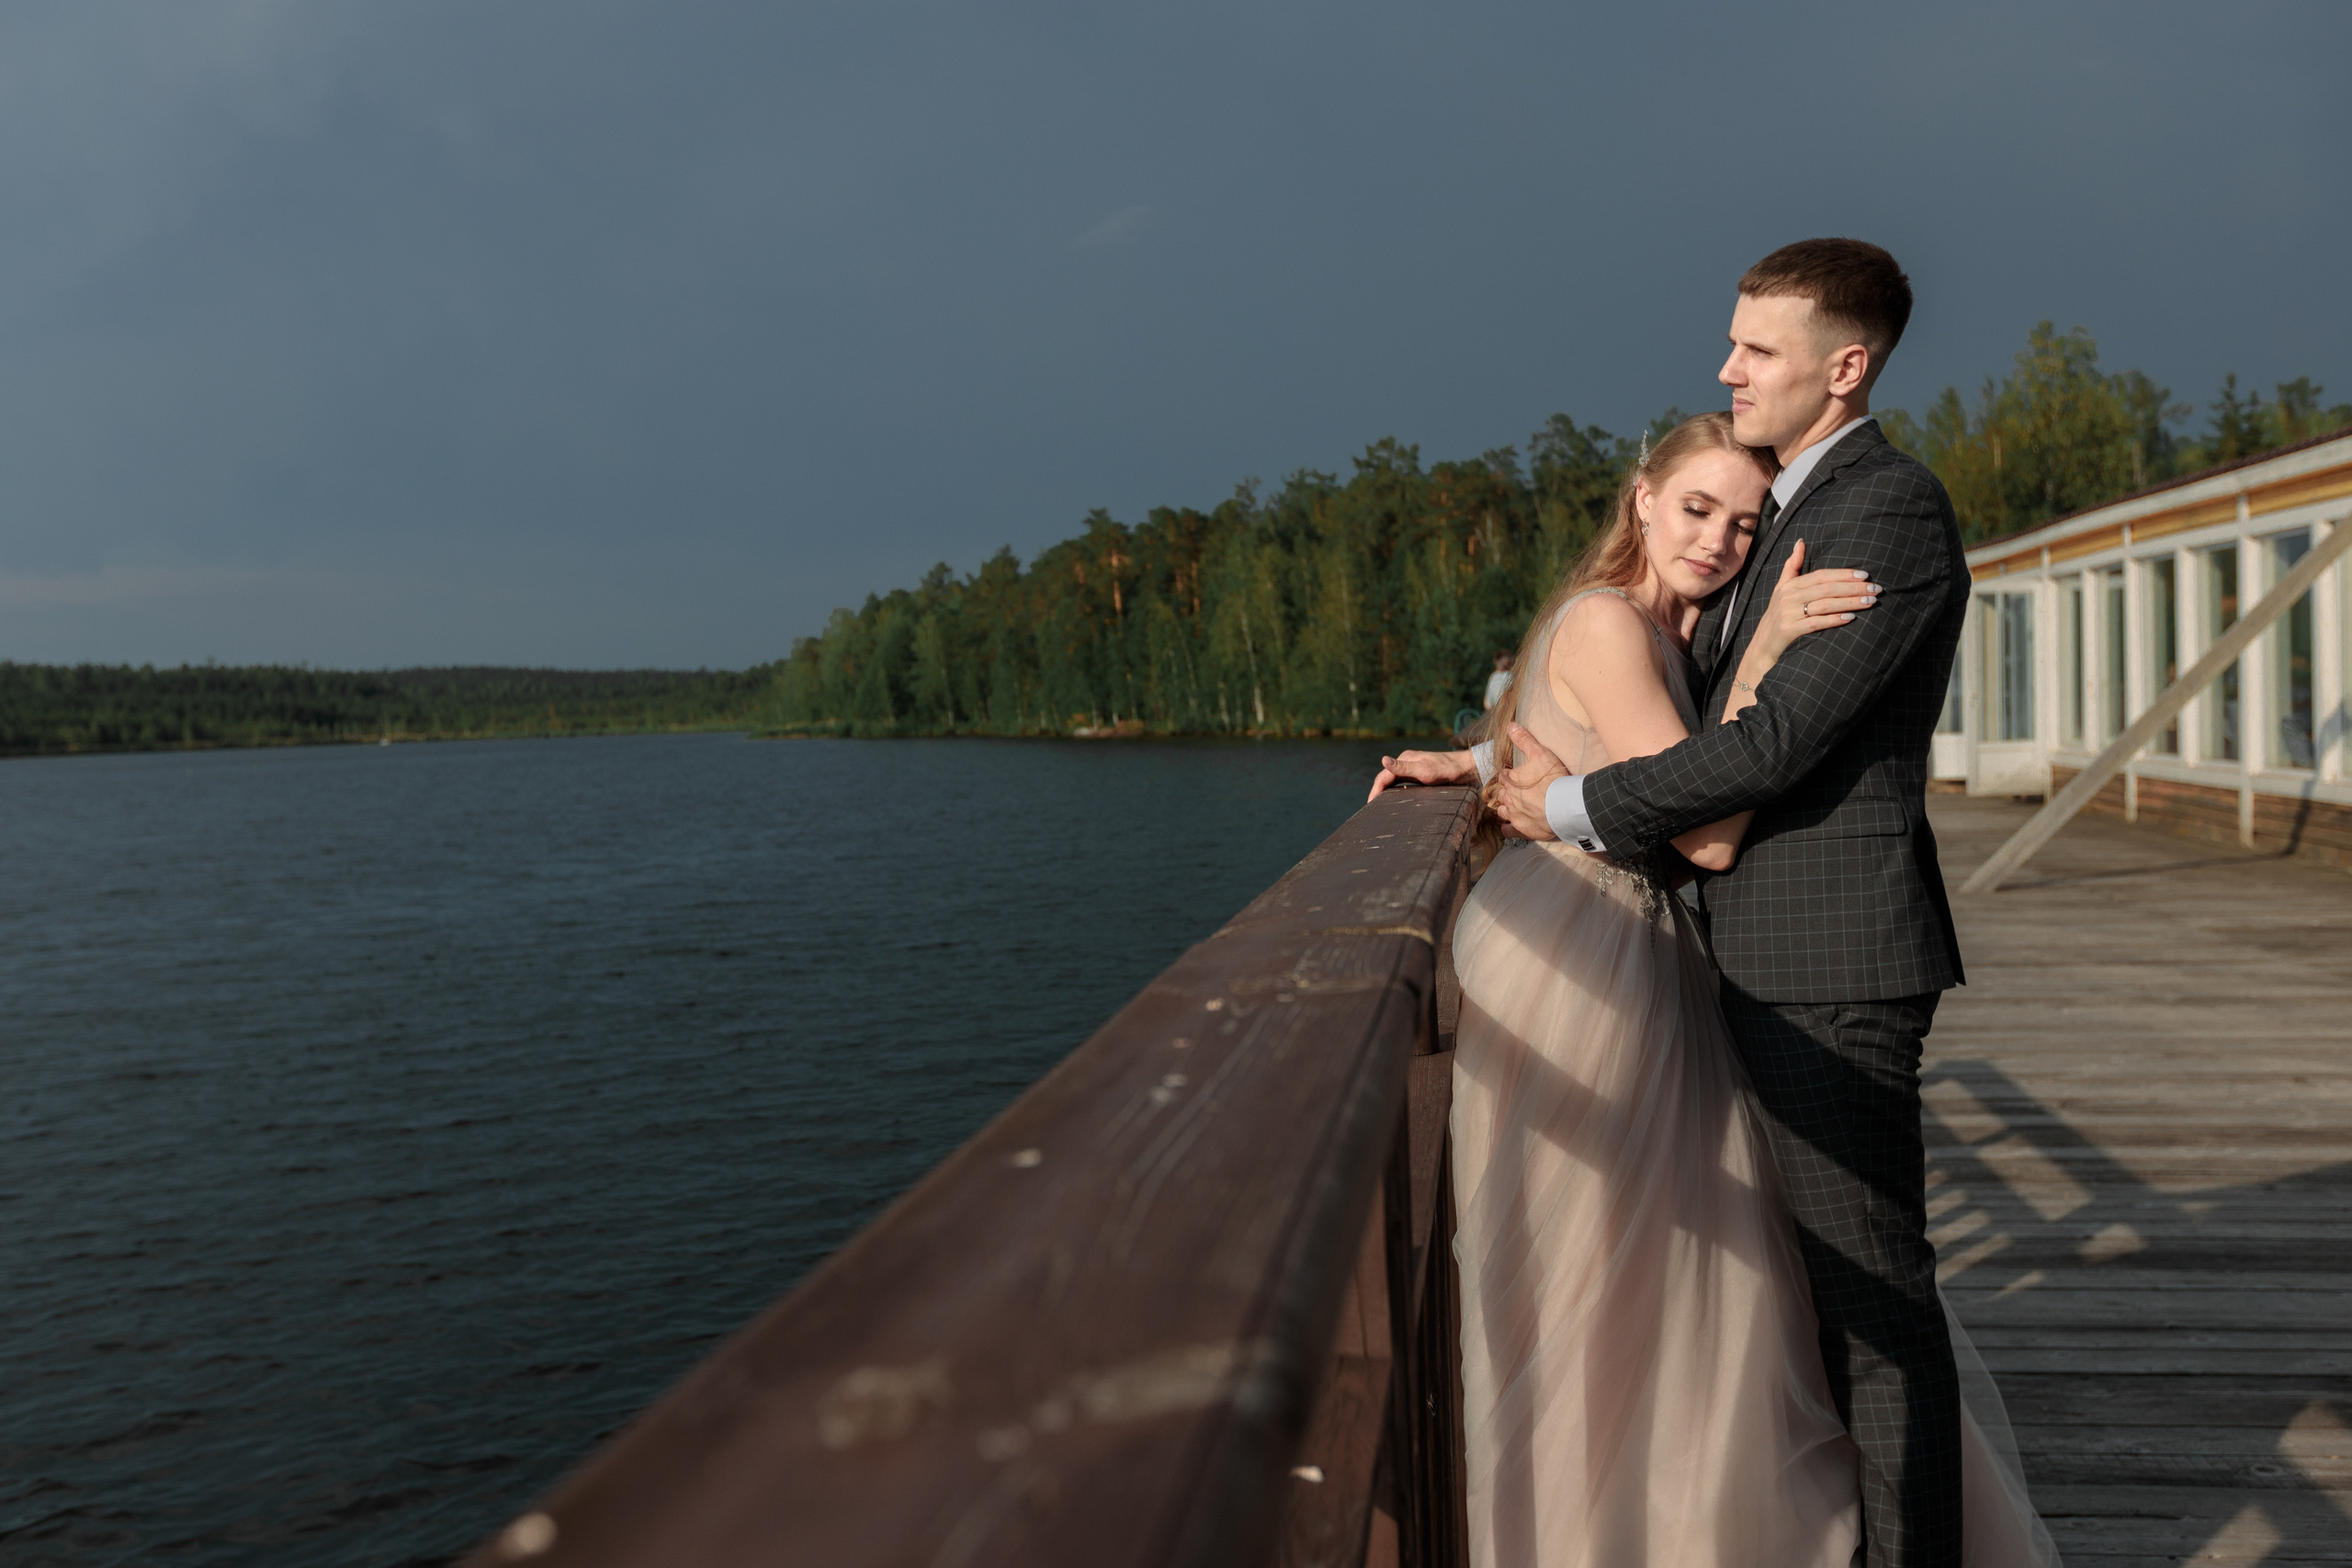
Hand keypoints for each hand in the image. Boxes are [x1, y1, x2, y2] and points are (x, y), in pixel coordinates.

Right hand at [1368, 747, 1475, 801]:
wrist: (1467, 768)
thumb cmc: (1447, 769)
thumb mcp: (1424, 770)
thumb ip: (1403, 767)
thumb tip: (1383, 760)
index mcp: (1405, 759)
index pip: (1384, 776)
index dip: (1375, 790)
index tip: (1369, 805)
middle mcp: (1407, 762)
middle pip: (1387, 778)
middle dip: (1377, 792)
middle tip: (1371, 809)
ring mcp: (1414, 768)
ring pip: (1394, 781)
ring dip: (1385, 792)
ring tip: (1379, 807)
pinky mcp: (1420, 775)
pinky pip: (1403, 784)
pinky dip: (1395, 792)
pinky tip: (1395, 801)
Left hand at [1490, 723, 1565, 841]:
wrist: (1566, 806)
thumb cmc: (1554, 779)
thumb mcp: (1540, 753)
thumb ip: (1524, 739)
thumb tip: (1510, 725)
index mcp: (1510, 780)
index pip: (1503, 775)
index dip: (1509, 774)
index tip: (1516, 775)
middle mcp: (1509, 798)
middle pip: (1502, 793)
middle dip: (1507, 791)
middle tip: (1519, 791)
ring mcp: (1514, 815)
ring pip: (1502, 811)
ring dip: (1507, 807)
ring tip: (1516, 806)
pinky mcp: (1521, 829)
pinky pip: (1508, 830)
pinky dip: (1509, 827)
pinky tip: (1515, 823)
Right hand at [1748, 540, 1880, 666]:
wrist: (1762, 646)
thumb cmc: (1777, 615)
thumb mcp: (1781, 588)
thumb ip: (1792, 565)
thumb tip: (1801, 542)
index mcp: (1790, 585)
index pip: (1822, 575)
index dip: (1844, 574)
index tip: (1865, 575)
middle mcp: (1788, 597)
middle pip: (1827, 589)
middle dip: (1854, 588)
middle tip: (1876, 589)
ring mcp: (1788, 613)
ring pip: (1825, 605)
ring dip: (1850, 603)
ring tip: (1869, 602)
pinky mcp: (1789, 630)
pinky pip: (1816, 623)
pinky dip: (1834, 620)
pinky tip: (1850, 618)